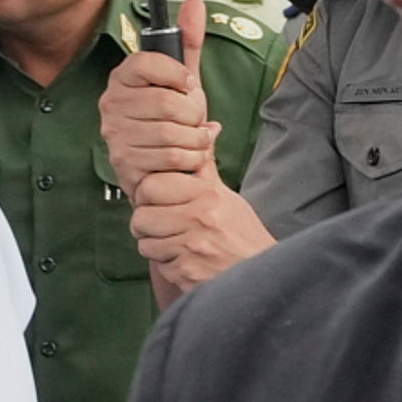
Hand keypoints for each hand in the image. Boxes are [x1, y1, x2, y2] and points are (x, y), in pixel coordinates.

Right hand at [101, 43, 216, 192]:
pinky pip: (170, 157)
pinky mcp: (124, 164)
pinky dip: (190, 159)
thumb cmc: (175, 124)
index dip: (177, 74)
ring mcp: (115, 136)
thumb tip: (194, 4)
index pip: (145, 62)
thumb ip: (189, 43)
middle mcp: (111, 105)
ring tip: (194, 140)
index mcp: (122, 79)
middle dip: (193, 114)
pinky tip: (188, 158)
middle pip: (165, 101)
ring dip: (195, 140)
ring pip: (171, 132)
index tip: (188, 84)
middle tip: (194, 120)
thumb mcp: (184, 82)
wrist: (174, 172)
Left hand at [102, 51, 278, 296]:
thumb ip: (205, 164)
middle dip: (146, 223)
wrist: (261, 274)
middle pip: (141, 215)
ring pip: (144, 242)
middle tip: (161, 225)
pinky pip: (157, 264)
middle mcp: (199, 218)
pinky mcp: (187, 271)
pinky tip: (184, 260)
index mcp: (206, 195)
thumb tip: (208, 127)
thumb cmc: (240, 233)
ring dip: (155, 245)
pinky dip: (166, 264)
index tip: (160, 200)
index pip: (152, 185)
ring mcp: (193, 246)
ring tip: (175, 243)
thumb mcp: (225, 196)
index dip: (150, 194)